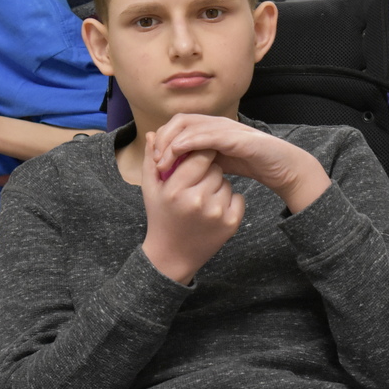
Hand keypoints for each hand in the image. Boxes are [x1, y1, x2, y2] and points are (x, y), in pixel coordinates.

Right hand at [140, 132, 244, 283]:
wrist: (172, 256)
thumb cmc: (160, 218)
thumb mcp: (150, 189)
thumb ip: (151, 160)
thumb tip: (154, 132)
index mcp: (175, 189)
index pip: (200, 156)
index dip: (200, 154)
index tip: (197, 158)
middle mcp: (197, 201)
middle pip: (214, 168)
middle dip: (207, 171)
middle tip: (197, 184)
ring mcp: (216, 213)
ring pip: (226, 182)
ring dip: (217, 187)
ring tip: (202, 200)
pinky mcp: (231, 223)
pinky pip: (238, 197)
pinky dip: (229, 201)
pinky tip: (214, 211)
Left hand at [150, 114, 330, 213]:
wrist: (283, 167)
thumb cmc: (251, 164)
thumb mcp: (218, 163)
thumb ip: (198, 160)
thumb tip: (171, 165)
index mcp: (210, 128)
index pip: (177, 125)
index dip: (162, 139)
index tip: (154, 161)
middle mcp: (217, 123)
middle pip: (180, 121)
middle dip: (163, 139)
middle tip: (155, 161)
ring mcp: (228, 128)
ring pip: (192, 125)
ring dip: (172, 142)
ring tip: (163, 162)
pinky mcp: (239, 138)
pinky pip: (211, 135)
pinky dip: (192, 141)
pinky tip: (181, 152)